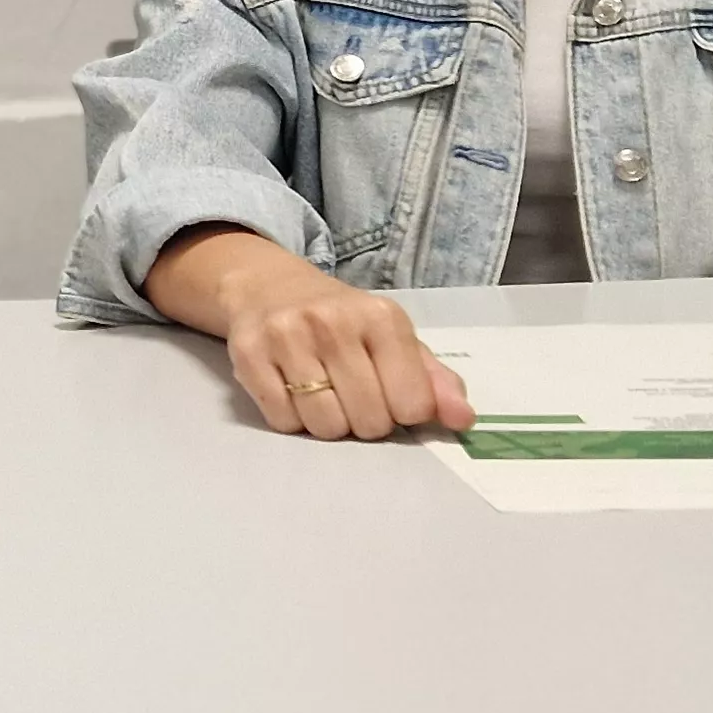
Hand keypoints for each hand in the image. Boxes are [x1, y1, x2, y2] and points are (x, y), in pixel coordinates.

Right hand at [146, 225, 471, 440]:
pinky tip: (292, 392)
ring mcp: (287, 337)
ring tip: (323, 396)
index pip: (412, 404)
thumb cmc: (343, 322)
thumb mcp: (395, 340)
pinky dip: (292, 420)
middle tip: (353, 397)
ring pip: (325, 426)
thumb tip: (463, 419)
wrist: (268, 287)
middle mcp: (334, 322)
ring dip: (328, 424)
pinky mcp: (248, 355)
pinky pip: (283, 422)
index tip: (390, 395)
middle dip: (365, 422)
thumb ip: (434, 381)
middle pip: (369, 421)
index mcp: (382, 317)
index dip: (404, 413)